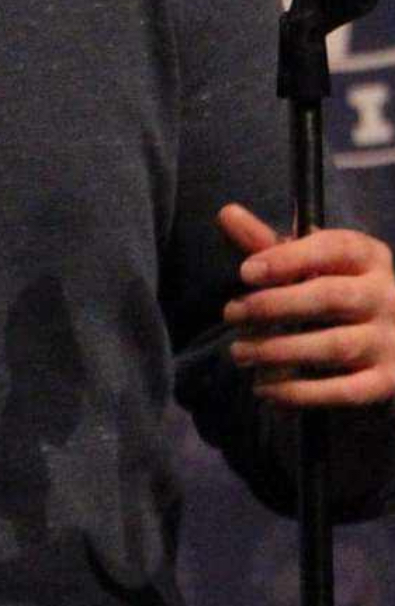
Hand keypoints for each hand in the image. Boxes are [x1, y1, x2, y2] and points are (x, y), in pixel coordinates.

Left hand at [218, 202, 394, 407]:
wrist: (386, 341)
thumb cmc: (333, 289)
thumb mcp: (307, 262)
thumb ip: (267, 243)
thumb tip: (226, 213)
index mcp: (368, 256)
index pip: (332, 248)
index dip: (287, 259)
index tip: (244, 272)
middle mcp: (387, 295)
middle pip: (329, 297)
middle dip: (274, 305)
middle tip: (230, 313)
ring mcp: (391, 341)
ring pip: (333, 346)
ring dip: (279, 351)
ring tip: (239, 352)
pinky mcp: (387, 381)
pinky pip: (343, 391)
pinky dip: (299, 392)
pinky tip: (264, 389)